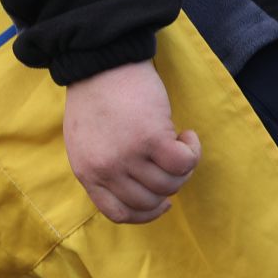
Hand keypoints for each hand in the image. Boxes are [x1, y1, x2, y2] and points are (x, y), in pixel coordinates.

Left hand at [63, 60, 200, 223]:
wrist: (100, 63)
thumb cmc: (96, 100)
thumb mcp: (85, 144)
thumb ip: (104, 170)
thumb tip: (137, 192)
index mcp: (87, 173)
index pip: (119, 214)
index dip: (146, 214)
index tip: (161, 202)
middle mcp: (106, 169)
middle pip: (150, 201)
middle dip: (169, 186)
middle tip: (170, 162)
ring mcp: (128, 155)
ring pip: (171, 183)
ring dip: (182, 166)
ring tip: (177, 142)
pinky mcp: (151, 138)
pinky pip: (184, 163)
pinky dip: (192, 151)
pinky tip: (185, 134)